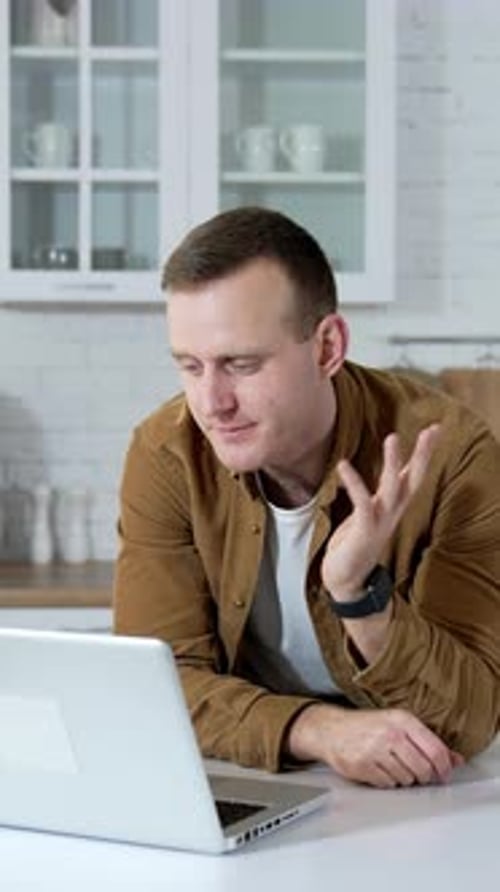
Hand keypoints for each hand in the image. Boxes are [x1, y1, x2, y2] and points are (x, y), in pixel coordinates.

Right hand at [286, 704, 463, 787]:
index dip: (444, 767)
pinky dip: (387, 781)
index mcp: (402, 719)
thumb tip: (456, 760)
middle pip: (423, 769)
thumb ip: (428, 742)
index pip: (435, 750)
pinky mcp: (362, 766)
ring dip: (404, 778)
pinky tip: (380, 769)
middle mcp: (390, 733)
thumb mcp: (399, 725)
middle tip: (417, 772)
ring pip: (407, 779)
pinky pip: (388, 784)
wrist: (332, 729)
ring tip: (393, 765)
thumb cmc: (368, 727)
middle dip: (424, 776)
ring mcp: (375, 750)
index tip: (444, 774)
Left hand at [321, 424, 440, 599]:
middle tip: (431, 430)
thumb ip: (375, 496)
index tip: (434, 429)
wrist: (346, 579)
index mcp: (393, 506)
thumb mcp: (368, 514)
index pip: (412, 475)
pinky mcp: (364, 530)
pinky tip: (343, 465)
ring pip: (392, 488)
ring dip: (393, 463)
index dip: (423, 453)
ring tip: (393, 438)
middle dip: (422, 454)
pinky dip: (354, 483)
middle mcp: (392, 512)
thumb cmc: (354, 543)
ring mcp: (381, 521)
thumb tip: (378, 479)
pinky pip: (362, 503)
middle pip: (412, 479)